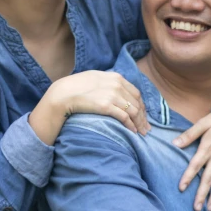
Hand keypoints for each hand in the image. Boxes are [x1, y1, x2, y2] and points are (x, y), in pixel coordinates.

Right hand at [30, 71, 149, 144]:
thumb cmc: (77, 86)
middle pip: (137, 103)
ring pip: (133, 111)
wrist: (64, 93)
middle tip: (146, 128)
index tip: (143, 115)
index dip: (142, 106)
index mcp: (116, 77)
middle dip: (143, 117)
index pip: (136, 93)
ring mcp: (112, 95)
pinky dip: (131, 125)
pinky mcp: (107, 106)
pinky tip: (132, 131)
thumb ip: (109, 83)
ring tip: (142, 132)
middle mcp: (117, 85)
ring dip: (139, 123)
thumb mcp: (97, 78)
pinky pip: (124, 117)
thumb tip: (118, 91)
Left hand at [173, 98, 210, 210]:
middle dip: (202, 194)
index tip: (181, 188)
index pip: (195, 165)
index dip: (188, 177)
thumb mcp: (204, 122)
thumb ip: (190, 134)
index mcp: (208, 148)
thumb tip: (175, 143)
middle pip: (208, 179)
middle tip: (196, 208)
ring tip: (210, 209)